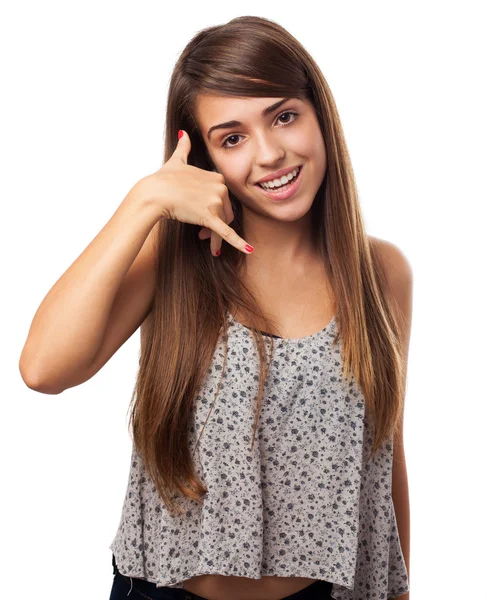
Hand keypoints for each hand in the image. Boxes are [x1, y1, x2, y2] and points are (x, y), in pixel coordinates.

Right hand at [139, 130, 253, 256]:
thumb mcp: (177, 161)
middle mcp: (220, 188)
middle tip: (202, 233)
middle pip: (226, 212)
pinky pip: (227, 233)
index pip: (223, 198)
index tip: (202, 217)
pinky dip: (240, 243)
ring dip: (216, 235)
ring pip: (224, 224)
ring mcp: (215, 202)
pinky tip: (249, 251)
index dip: (215, 209)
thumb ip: (183, 148)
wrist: (154, 193)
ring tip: (206, 241)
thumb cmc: (163, 179)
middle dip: (216, 224)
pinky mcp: (209, 217)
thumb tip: (182, 133)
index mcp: (216, 177)